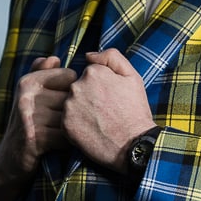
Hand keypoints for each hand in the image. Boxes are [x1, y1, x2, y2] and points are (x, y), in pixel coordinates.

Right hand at [0, 56, 76, 200]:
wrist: (11, 160)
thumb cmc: (29, 124)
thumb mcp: (30, 96)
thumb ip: (42, 74)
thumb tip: (55, 58)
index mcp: (28, 81)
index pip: (69, 75)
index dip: (72, 91)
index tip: (64, 104)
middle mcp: (26, 95)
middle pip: (72, 97)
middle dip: (75, 112)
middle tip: (67, 123)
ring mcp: (28, 117)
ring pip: (71, 116)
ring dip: (73, 128)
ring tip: (65, 133)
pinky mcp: (34, 138)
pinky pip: (67, 136)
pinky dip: (69, 143)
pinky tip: (61, 146)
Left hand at [64, 48, 155, 173]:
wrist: (133, 144)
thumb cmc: (135, 111)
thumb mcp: (132, 77)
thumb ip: (111, 57)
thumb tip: (88, 55)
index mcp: (93, 72)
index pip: (89, 75)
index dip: (101, 87)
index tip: (111, 99)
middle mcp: (77, 86)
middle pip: (78, 88)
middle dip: (88, 98)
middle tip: (105, 112)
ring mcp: (69, 106)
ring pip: (71, 104)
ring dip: (81, 111)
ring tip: (98, 122)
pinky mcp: (65, 125)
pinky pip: (66, 121)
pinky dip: (76, 125)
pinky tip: (91, 131)